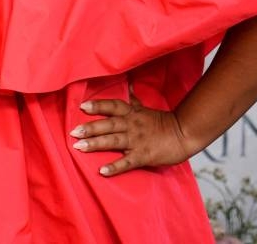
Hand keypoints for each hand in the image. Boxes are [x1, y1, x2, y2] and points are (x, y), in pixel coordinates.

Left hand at [70, 94, 193, 176]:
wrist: (184, 134)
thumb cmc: (163, 122)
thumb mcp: (145, 108)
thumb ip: (133, 100)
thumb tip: (128, 86)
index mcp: (132, 113)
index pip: (113, 106)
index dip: (98, 106)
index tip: (82, 107)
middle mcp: (132, 125)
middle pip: (109, 124)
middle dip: (90, 128)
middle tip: (73, 132)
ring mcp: (138, 141)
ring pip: (114, 141)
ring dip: (96, 144)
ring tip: (79, 147)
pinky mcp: (144, 156)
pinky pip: (127, 162)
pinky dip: (115, 167)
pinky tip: (102, 171)